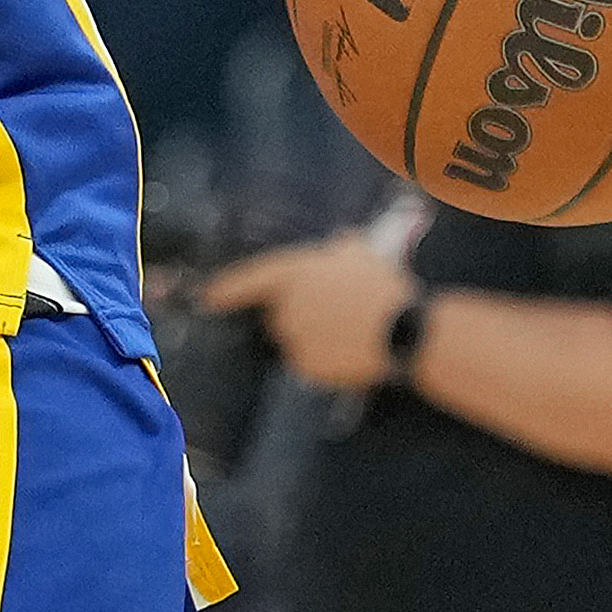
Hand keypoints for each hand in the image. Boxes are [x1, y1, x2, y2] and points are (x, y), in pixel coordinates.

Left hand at [197, 233, 421, 395]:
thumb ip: (342, 250)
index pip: (252, 279)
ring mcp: (293, 339)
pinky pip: (309, 361)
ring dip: (316, 333)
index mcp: (294, 274)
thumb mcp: (364, 253)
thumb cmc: (383, 286)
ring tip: (353, 328)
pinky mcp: (305, 366)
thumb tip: (340, 245)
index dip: (228, 287)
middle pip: (279, 313)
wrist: (402, 330)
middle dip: (303, 311)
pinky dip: (326, 357)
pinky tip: (352, 348)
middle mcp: (285, 307)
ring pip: (297, 337)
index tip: (208, 296)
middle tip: (338, 308)